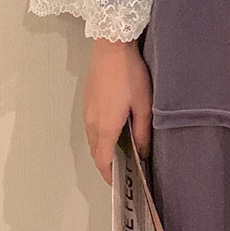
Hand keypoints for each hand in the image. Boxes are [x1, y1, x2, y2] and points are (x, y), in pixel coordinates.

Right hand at [83, 38, 152, 185]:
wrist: (111, 47)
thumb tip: (143, 152)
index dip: (109, 175)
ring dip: (104, 148)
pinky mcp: (87, 100)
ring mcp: (86, 111)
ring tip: (123, 149)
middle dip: (108, 163)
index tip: (120, 183)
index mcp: (105, 127)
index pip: (102, 161)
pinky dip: (101, 134)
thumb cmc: (130, 75)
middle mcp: (92, 123)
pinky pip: (91, 125)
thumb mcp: (143, 103)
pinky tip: (116, 127)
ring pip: (92, 138)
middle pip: (96, 151)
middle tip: (126, 167)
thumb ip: (143, 130)